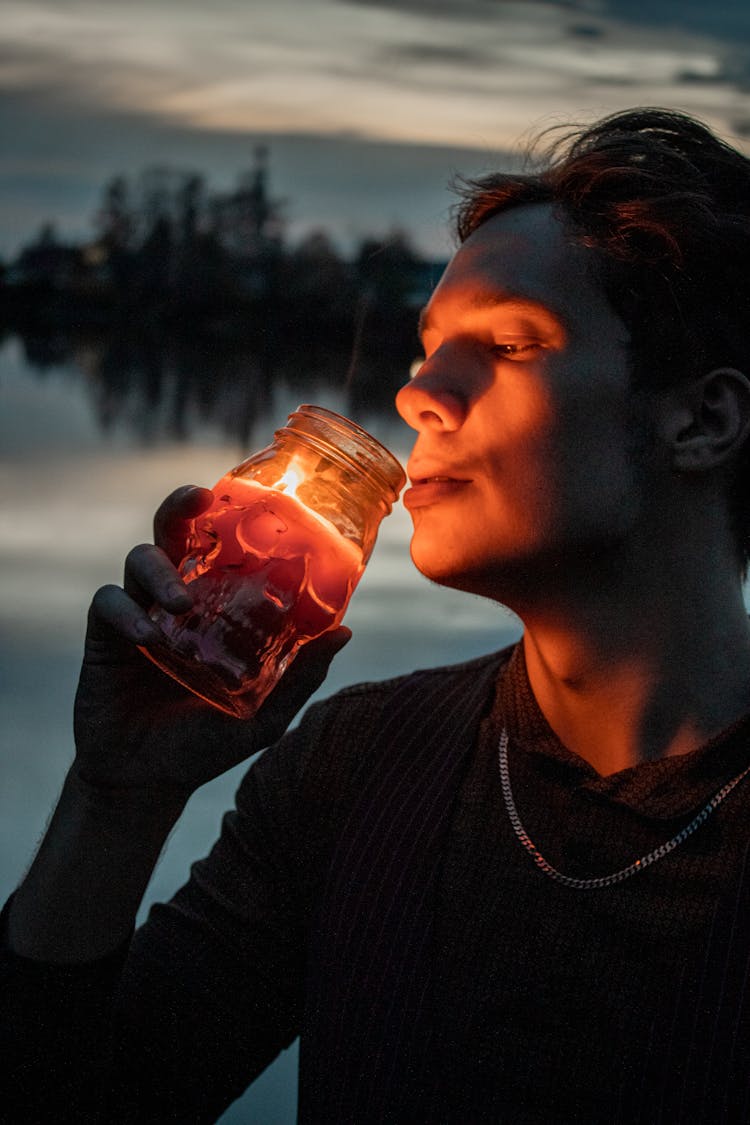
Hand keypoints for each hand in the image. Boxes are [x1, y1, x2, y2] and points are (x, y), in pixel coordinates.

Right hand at [73, 486, 350, 798]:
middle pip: (175, 533)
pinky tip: (145, 634)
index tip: (256, 501)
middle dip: (183, 506)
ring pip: (140, 558)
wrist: (147, 780)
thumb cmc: (207, 743)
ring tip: (178, 601)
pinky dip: (125, 610)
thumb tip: (345, 630)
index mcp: (216, 606)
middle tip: (200, 498)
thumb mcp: (263, 715)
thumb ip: (300, 676)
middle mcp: (178, 598)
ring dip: (159, 569)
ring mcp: (140, 612)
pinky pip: (108, 602)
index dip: (233, 518)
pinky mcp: (105, 635)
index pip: (223, 549)